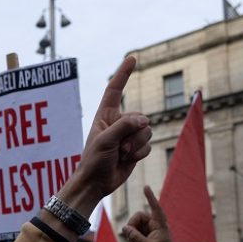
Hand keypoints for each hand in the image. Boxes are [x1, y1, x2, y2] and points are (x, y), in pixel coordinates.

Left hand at [56, 57, 151, 215]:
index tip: (132, 58)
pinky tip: (127, 161)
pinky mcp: (136, 149)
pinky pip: (148, 146)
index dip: (123, 74)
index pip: (115, 90)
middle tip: (119, 147)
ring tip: (121, 154)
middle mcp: (118, 122)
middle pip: (140, 117)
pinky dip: (139, 154)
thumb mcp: (105, 140)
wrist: (96, 183)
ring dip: (136, 145)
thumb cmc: (93, 160)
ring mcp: (128, 136)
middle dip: (134, 133)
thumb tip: (143, 121)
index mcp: (106, 115)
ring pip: (147, 132)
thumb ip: (124, 126)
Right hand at [121, 186, 186, 241]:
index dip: (150, 197)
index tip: (146, 187)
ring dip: (131, 233)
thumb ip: (136, 237)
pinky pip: (133, 231)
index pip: (155, 208)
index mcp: (160, 226)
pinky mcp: (144, 235)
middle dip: (132, 225)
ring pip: (134, 224)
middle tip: (129, 236)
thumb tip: (125, 228)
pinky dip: (131, 237)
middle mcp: (155, 225)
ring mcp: (149, 230)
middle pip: (138, 217)